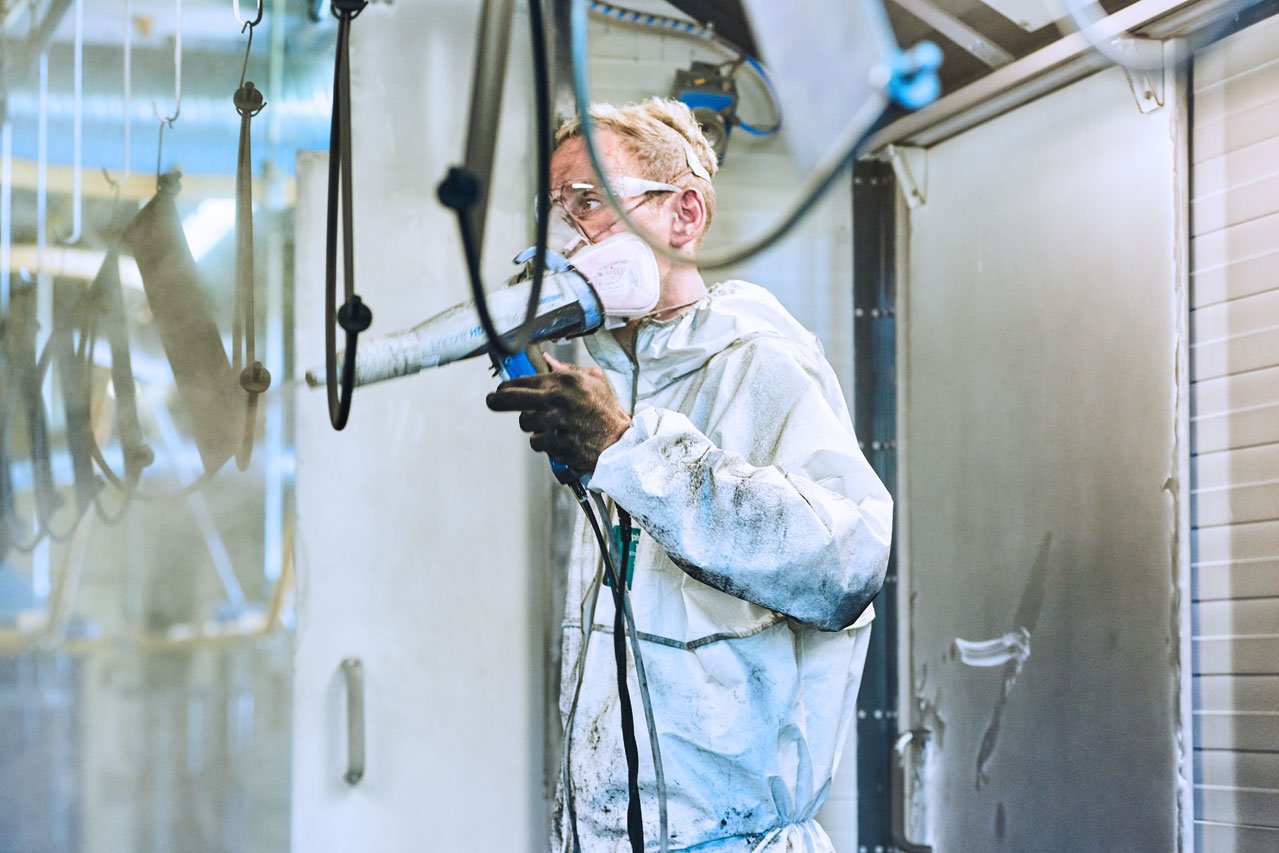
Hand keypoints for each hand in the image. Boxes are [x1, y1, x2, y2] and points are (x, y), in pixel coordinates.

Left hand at [485, 354, 631, 472]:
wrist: (620, 442)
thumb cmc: (608, 411)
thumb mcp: (595, 380)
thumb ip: (568, 369)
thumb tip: (548, 361)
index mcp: (565, 381)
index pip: (524, 380)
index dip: (507, 385)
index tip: (501, 388)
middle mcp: (557, 399)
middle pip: (512, 398)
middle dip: (497, 400)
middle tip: (492, 401)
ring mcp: (555, 422)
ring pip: (525, 422)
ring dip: (532, 425)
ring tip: (548, 425)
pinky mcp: (555, 443)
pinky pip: (536, 442)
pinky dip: (543, 442)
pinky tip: (556, 439)